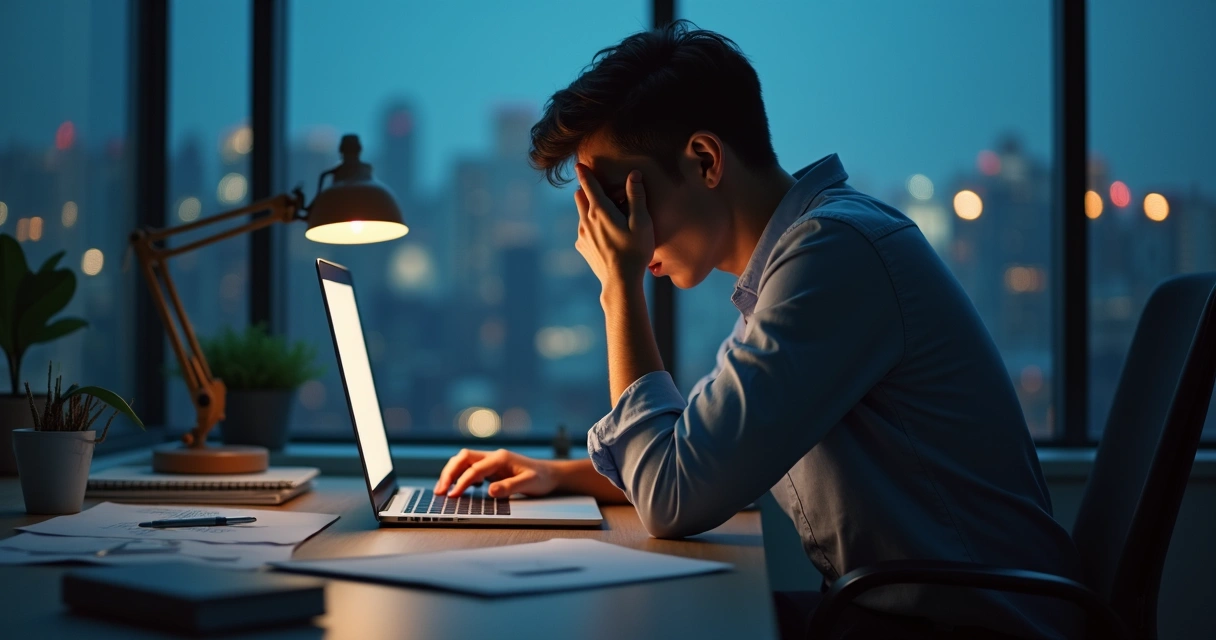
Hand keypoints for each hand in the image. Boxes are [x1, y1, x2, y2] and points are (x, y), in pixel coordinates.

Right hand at [434, 449, 559, 497]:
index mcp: (500, 458)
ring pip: (464, 461)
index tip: (452, 495)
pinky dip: (460, 476)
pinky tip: (459, 489)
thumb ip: (510, 487)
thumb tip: (490, 491)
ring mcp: (491, 461)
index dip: (462, 482)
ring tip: (442, 490)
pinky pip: (470, 468)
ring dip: (452, 473)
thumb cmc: (541, 478)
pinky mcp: (491, 468)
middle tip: (440, 491)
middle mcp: (493, 456)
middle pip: (463, 458)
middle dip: (449, 473)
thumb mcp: (529, 484)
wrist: (550, 474)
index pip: (475, 469)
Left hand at [574, 164, 654, 289]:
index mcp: (600, 212)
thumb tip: (633, 174)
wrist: (620, 282)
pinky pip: (583, 230)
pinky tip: (604, 233)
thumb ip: (637, 197)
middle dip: (587, 190)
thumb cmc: (635, 251)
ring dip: (590, 209)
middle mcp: (586, 221)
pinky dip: (590, 226)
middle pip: (581, 198)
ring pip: (582, 214)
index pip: (589, 186)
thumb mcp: (641, 223)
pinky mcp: (583, 248)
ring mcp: (582, 236)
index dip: (584, 173)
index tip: (578, 164)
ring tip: (605, 212)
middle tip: (599, 189)